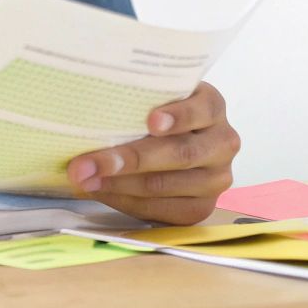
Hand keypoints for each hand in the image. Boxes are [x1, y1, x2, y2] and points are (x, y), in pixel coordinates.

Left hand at [66, 81, 239, 225]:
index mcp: (213, 106)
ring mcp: (217, 179)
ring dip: (119, 184)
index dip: (179, 116)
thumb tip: (90, 107)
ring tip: (84, 180)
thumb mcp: (156, 97)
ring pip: (166, 185)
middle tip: (88, 163)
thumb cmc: (155, 113)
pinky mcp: (202, 208)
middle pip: (180, 154)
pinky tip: (101, 192)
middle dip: (130, 159)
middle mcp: (222, 143)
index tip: (151, 121)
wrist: (173, 143)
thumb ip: (140, 98)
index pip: (202, 110)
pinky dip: (126, 201)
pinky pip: (162, 210)